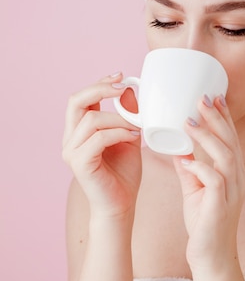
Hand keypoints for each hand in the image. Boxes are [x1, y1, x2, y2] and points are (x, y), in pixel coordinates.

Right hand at [62, 73, 141, 218]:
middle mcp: (70, 139)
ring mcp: (71, 151)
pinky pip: (99, 138)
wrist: (121, 205)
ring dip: (119, 119)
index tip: (121, 75)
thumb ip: (128, 115)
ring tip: (137, 127)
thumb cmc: (124, 174)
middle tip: (123, 87)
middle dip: (100, 89)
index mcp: (78, 131)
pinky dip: (119, 133)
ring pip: (92, 120)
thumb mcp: (129, 137)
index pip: (82, 98)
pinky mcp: (79, 163)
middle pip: (75, 101)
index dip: (99, 83)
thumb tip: (129, 90)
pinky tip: (134, 138)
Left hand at [173, 95, 244, 273]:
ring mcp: (232, 193)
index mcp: (233, 172)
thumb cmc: (203, 222)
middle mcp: (237, 179)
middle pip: (231, 140)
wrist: (210, 258)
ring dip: (207, 137)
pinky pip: (215, 181)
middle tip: (201, 98)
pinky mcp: (221, 207)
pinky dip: (201, 167)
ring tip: (189, 121)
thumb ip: (188, 166)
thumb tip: (177, 144)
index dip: (223, 116)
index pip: (230, 137)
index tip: (213, 95)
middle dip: (217, 118)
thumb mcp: (194, 188)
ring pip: (225, 156)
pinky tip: (186, 160)